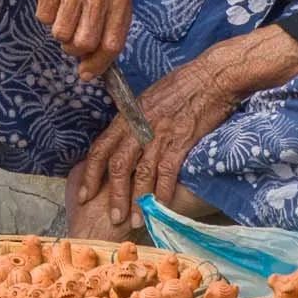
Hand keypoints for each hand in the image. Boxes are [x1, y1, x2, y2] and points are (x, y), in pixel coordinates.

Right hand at [24, 0, 130, 80]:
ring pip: (61, 34)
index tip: (86, 74)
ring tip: (64, 10)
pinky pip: (44, 17)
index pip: (113, 43)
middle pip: (84, 44)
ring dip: (58, 29)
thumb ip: (110, 20)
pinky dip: (45, 13)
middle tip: (71, 36)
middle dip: (73, 48)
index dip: (98, 64)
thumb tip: (96, 60)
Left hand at [71, 24, 297, 228]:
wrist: (212, 76)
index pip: (101, 148)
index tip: (85, 194)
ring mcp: (160, 134)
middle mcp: (140, 126)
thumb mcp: (149, 96)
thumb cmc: (183, 84)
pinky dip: (162, 193)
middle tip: (114, 218)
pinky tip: (161, 208)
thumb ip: (135, 118)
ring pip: (141, 174)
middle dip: (113, 195)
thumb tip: (126, 138)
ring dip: (137, 201)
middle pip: (118, 166)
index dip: (90, 174)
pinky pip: (167, 173)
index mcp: (129, 115)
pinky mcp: (180, 141)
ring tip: (136, 221)